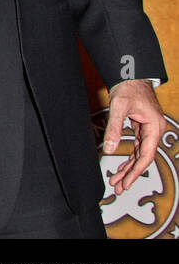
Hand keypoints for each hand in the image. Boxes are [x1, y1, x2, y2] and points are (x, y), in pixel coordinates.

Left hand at [103, 78, 164, 193]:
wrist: (131, 76)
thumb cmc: (128, 88)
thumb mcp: (118, 107)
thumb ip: (114, 128)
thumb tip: (109, 149)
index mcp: (154, 127)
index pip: (146, 155)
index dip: (136, 171)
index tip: (127, 182)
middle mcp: (155, 130)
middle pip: (144, 157)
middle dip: (131, 173)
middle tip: (119, 187)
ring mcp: (149, 130)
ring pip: (140, 154)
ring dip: (129, 167)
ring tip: (118, 181)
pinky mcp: (142, 128)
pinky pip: (138, 147)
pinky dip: (130, 157)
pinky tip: (123, 167)